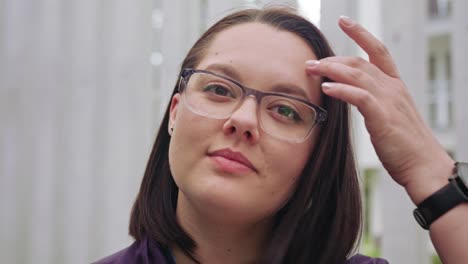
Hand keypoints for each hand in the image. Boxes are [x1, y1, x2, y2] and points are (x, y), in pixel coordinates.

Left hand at [305, 16, 453, 203]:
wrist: (424, 166)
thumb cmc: (404, 145)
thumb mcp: (389, 116)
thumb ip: (373, 101)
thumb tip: (351, 95)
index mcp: (395, 86)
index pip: (377, 51)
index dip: (361, 34)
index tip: (344, 21)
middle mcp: (393, 88)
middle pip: (359, 62)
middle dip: (332, 59)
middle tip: (310, 63)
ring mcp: (389, 100)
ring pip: (357, 74)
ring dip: (331, 69)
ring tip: (311, 69)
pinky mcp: (383, 116)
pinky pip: (359, 96)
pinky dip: (341, 90)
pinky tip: (326, 89)